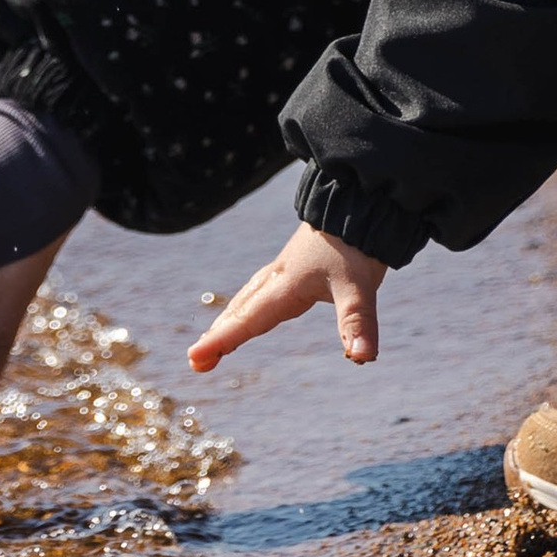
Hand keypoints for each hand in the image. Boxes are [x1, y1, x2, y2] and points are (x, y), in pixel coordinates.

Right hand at [186, 223, 386, 374]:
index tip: (194, 358)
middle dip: (220, 334)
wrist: (362, 196)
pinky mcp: (300, 258)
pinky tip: (256, 301)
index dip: (223, 341)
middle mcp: (281, 275)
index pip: (249, 320)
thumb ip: (358, 322)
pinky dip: (249, 300)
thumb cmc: (358, 241)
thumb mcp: (360, 286)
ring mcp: (289, 265)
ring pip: (250, 295)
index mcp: (287, 284)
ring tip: (216, 336)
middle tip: (196, 360)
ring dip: (231, 317)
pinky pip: (263, 285)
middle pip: (243, 308)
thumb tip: (362, 358)